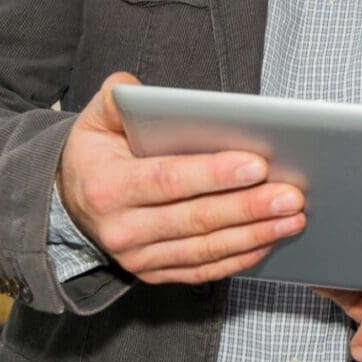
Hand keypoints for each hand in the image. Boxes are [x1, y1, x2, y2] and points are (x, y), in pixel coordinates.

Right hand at [57, 72, 306, 283]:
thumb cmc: (95, 154)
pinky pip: (203, 269)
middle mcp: (122, 229)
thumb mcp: (94, 120)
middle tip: (291, 194)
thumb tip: (134, 89)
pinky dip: (240, 257)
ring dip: (254, 235)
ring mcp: (139, 257)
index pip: (168, 180)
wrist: (68, 203)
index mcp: (108, 186)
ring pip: (205, 248)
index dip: (213, 174)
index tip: (257, 164)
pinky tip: (270, 241)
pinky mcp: (155, 273)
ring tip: (293, 217)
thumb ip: (115, 99)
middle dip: (249, 207)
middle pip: (196, 219)